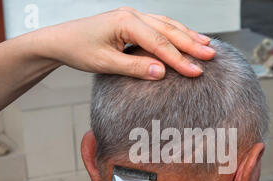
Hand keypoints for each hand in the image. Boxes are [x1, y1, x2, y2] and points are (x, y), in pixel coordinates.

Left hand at [34, 6, 214, 78]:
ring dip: (188, 35)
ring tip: (207, 45)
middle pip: (168, 30)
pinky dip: (175, 32)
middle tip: (211, 56)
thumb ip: (134, 67)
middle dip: (191, 44)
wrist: (61, 40)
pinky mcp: (132, 21)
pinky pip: (159, 25)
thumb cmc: (79, 50)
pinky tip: (187, 37)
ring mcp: (133, 16)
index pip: (159, 44)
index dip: (179, 59)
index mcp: (125, 23)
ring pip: (167, 24)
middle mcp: (132, 15)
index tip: (196, 71)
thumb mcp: (105, 63)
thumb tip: (161, 72)